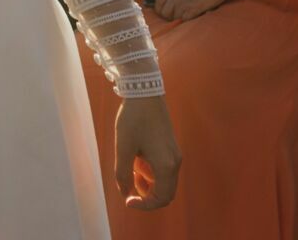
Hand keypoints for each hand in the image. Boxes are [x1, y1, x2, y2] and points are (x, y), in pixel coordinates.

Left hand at [112, 95, 180, 210]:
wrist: (144, 92)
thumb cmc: (133, 119)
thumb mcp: (123, 148)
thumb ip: (123, 174)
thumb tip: (125, 194)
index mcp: (166, 165)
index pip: (161, 198)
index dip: (144, 205)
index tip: (127, 200)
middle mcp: (175, 162)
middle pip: (166, 193)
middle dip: (146, 195)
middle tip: (129, 185)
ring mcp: (175, 154)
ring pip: (164, 181)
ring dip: (147, 182)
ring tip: (130, 167)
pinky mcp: (171, 147)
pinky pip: (163, 169)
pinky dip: (150, 171)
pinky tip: (136, 159)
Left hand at [153, 0, 222, 21]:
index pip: (158, 2)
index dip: (159, 10)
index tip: (163, 14)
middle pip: (164, 13)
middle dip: (169, 17)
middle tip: (176, 18)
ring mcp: (182, 4)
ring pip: (174, 18)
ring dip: (180, 19)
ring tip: (187, 15)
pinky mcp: (191, 10)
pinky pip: (184, 20)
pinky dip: (188, 20)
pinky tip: (193, 16)